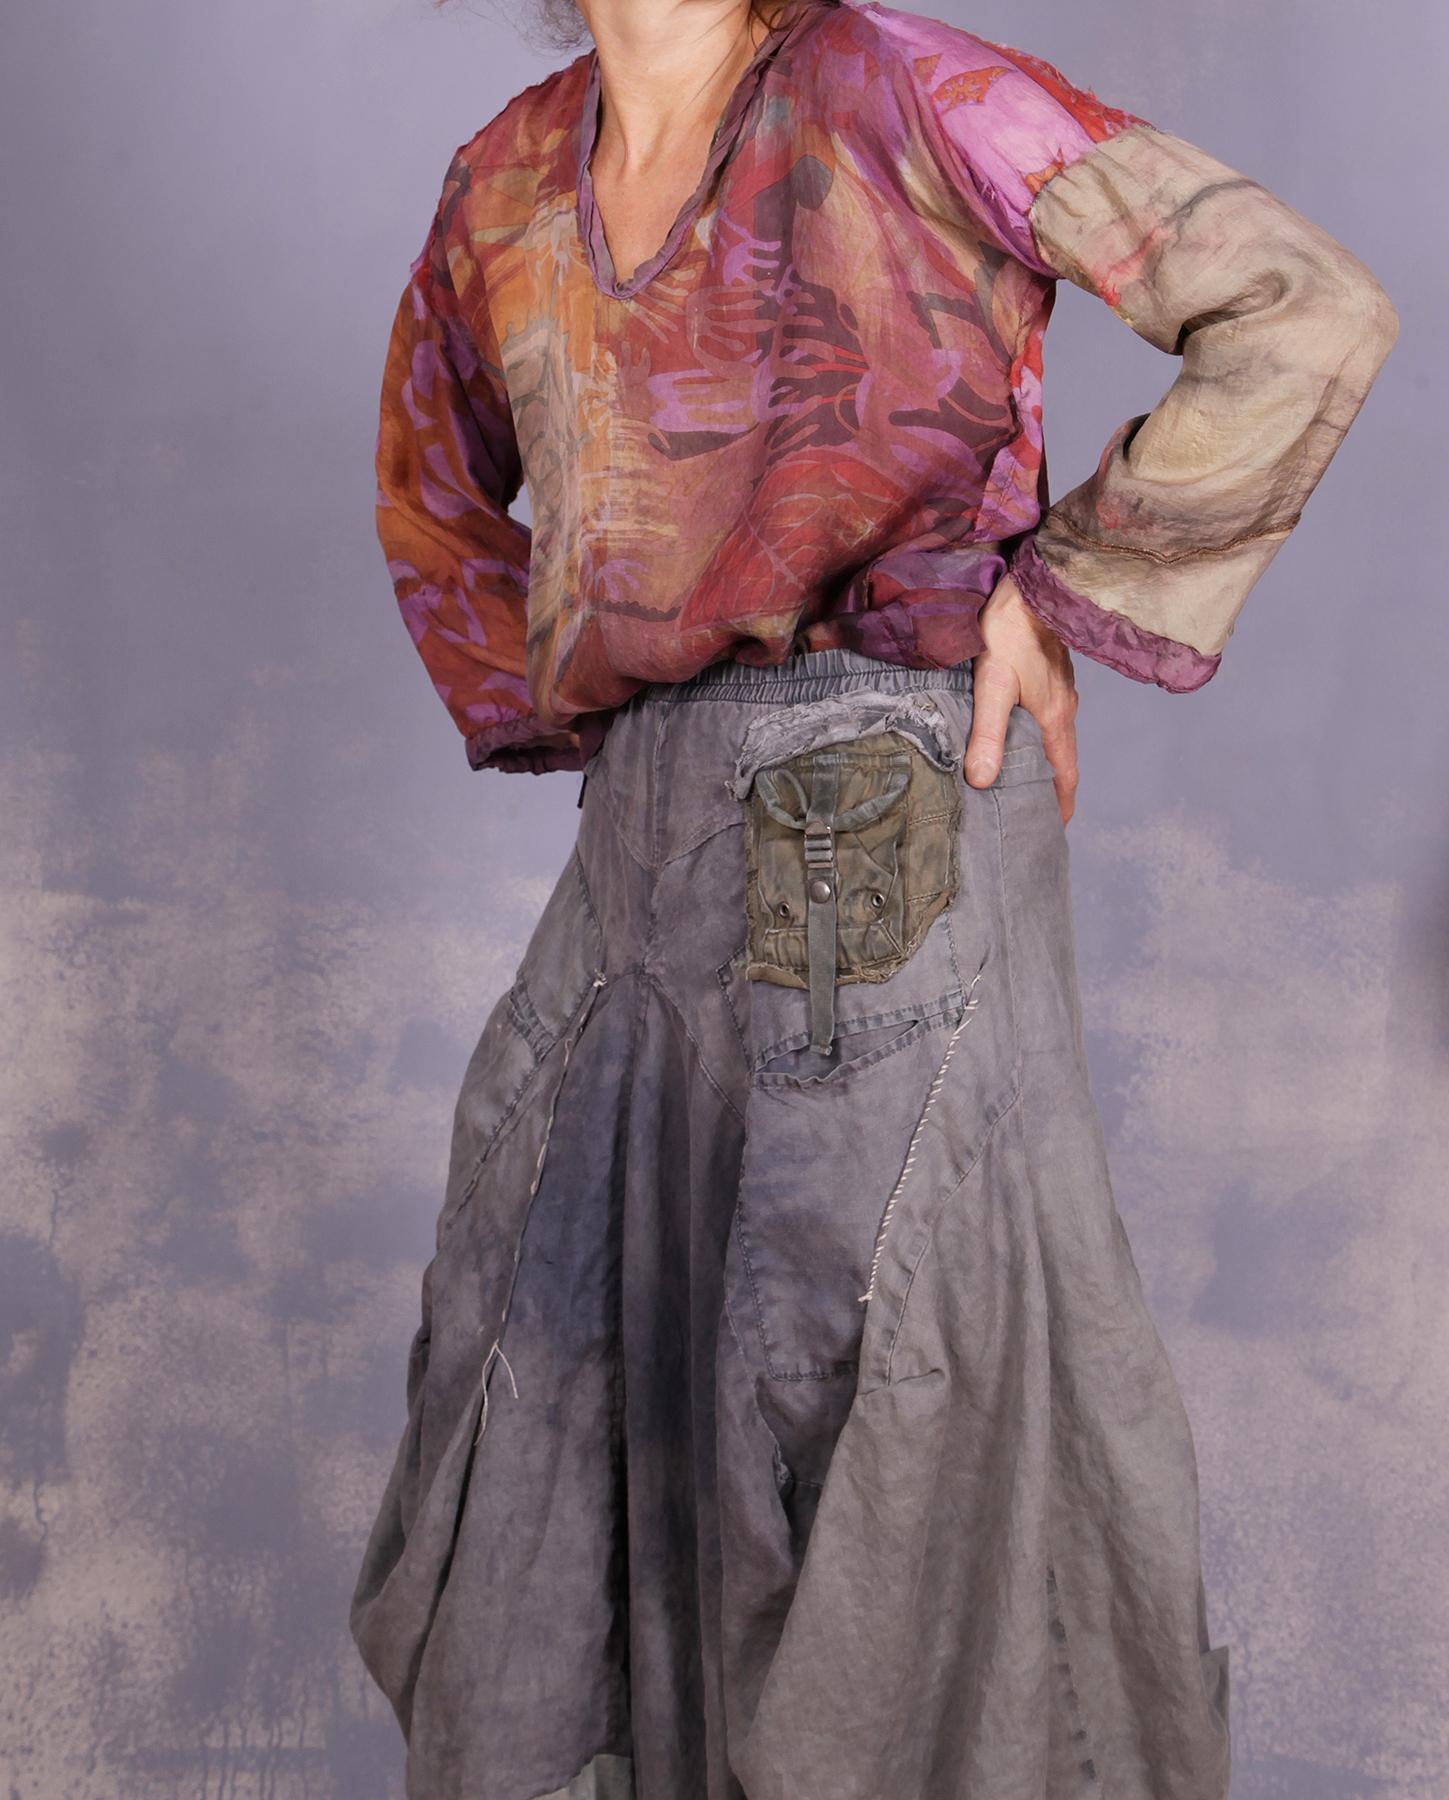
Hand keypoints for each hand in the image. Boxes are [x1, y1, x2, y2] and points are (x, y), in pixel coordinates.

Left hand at [964, 574, 1079, 825]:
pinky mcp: (1052, 673)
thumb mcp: (993, 683)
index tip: (1052, 830)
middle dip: (1052, 789)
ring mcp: (1060, 689)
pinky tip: (1021, 733)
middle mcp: (1064, 707)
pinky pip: (1050, 715)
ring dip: (1046, 761)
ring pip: (1056, 736)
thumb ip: (988, 732)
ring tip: (1024, 779)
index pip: (1064, 775)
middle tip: (1035, 813)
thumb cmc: (1010, 631)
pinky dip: (1040, 736)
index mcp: (1054, 719)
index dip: (1059, 805)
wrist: (1031, 585)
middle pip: (1062, 759)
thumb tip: (983, 780)